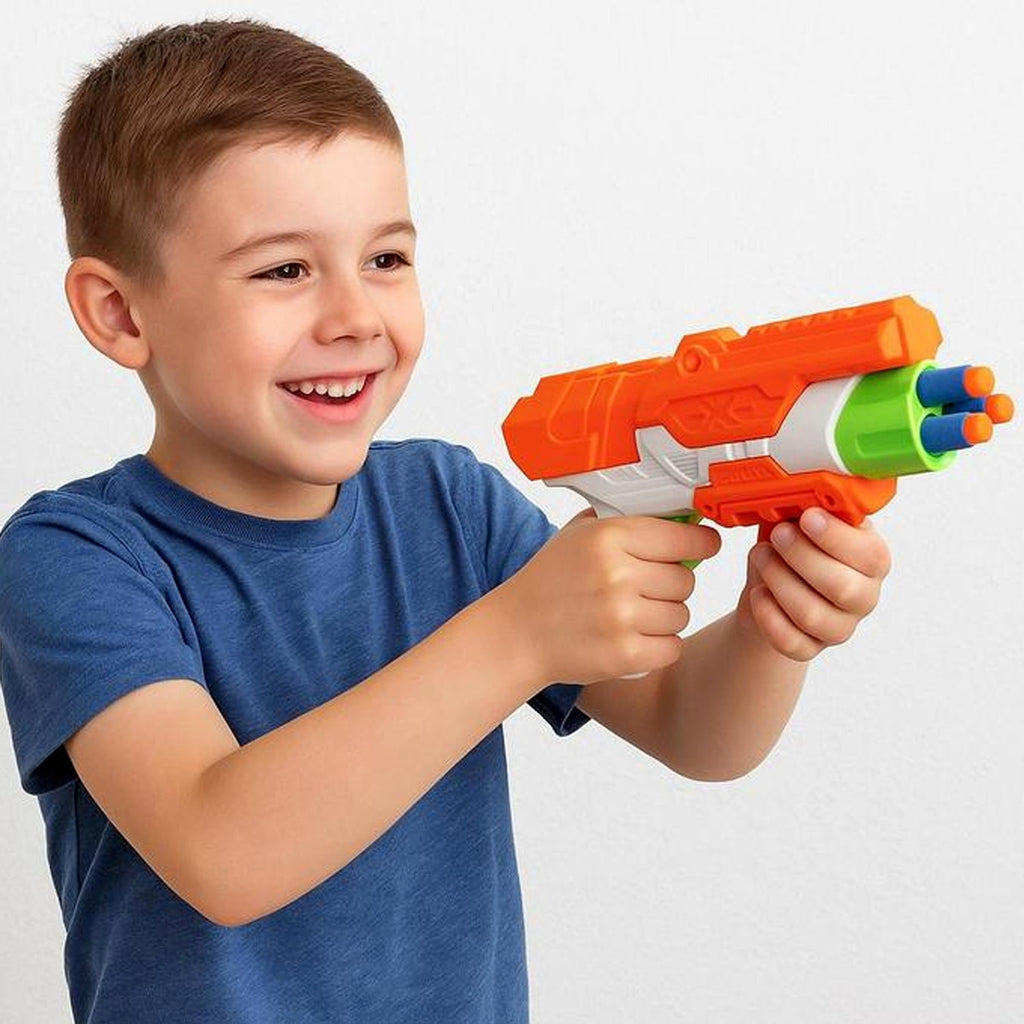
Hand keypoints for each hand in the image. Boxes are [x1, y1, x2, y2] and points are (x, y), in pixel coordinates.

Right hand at [493, 507, 720, 685]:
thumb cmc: (550, 581)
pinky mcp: (625, 655)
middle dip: (670, 584)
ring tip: (631, 614)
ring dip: (664, 616)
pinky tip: (633, 638)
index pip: (686, 538)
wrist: (517, 633)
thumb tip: (682, 515)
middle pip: (686, 579)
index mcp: (608, 537)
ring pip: (681, 614)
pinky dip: (658, 646)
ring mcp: (621, 617)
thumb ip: (626, 519)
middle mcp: (617, 574)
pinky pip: (672, 647)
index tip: (703, 546)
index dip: (700, 543)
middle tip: (643, 588)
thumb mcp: (579, 534)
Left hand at [737, 507, 891, 661]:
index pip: (869, 554)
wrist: (766, 588)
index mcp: (871, 558)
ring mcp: (839, 626)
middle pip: (842, 588)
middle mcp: (863, 595)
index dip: (836, 537)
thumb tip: (801, 489)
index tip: (807, 518)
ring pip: (813, 615)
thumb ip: (805, 507)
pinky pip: (792, 642)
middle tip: (777, 535)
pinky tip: (757, 593)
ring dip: (779, 581)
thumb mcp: (798, 520)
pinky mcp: (811, 648)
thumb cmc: (789, 549)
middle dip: (802, 557)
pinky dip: (768, 615)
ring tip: (760, 557)